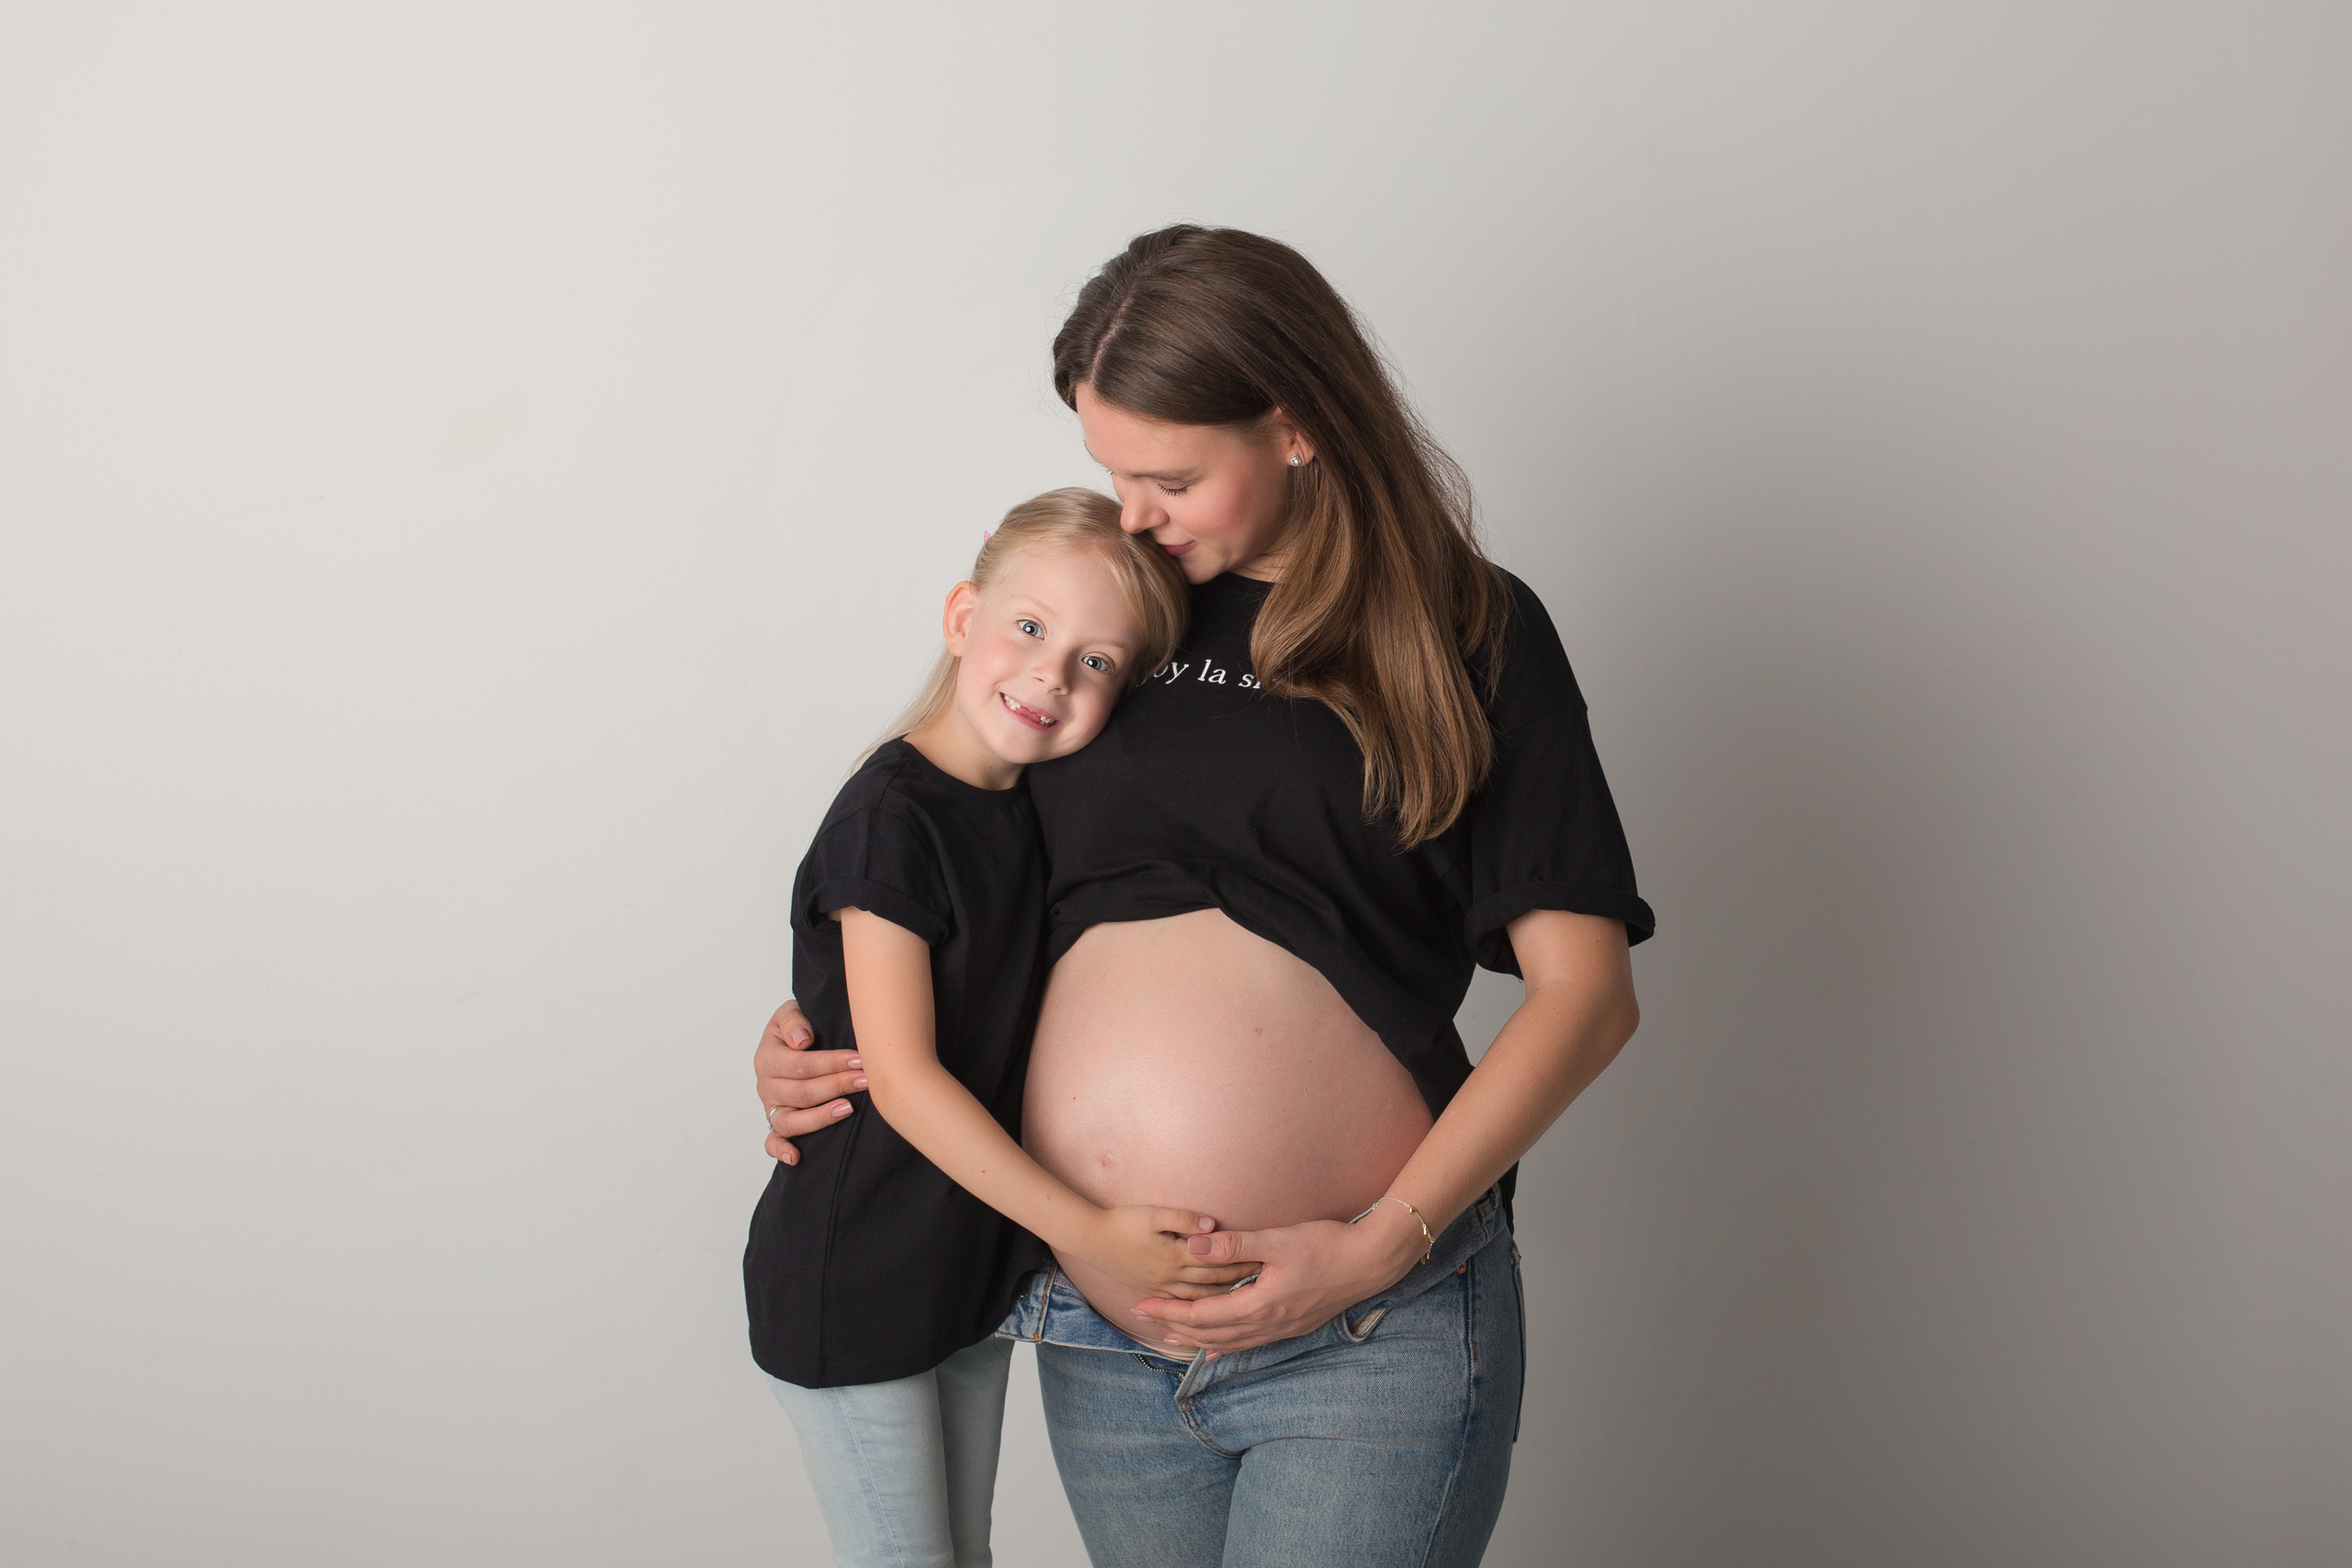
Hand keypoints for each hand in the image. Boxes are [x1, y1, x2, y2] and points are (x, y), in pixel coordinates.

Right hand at [753, 1000, 865, 1164]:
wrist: (792, 1041)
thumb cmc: (796, 1028)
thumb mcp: (790, 1012)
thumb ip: (792, 1020)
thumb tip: (802, 1040)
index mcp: (767, 1057)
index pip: (800, 1064)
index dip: (831, 1063)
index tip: (860, 1060)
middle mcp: (766, 1085)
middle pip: (801, 1092)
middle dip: (836, 1086)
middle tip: (866, 1081)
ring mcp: (770, 1107)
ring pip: (790, 1121)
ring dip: (820, 1117)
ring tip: (848, 1109)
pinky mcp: (775, 1124)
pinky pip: (772, 1142)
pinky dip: (781, 1151)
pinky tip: (797, 1157)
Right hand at [1073, 1206, 1261, 1300]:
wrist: (1090, 1239)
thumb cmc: (1122, 1222)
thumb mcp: (1154, 1214)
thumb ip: (1185, 1219)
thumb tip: (1212, 1225)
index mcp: (1174, 1257)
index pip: (1216, 1263)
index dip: (1240, 1264)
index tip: (1263, 1264)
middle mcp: (1170, 1277)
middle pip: (1212, 1284)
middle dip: (1238, 1283)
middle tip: (1263, 1284)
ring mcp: (1160, 1286)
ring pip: (1199, 1299)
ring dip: (1222, 1300)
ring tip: (1244, 1300)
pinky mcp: (1151, 1289)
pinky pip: (1181, 1304)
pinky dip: (1199, 1309)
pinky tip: (1210, 1312)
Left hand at [1132, 1203, 1428, 1355]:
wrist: (1372, 1262)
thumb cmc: (1327, 1245)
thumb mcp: (1278, 1240)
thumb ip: (1233, 1246)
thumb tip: (1191, 1247)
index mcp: (1261, 1303)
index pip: (1203, 1314)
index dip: (1170, 1310)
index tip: (1142, 1304)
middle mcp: (1269, 1323)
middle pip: (1211, 1332)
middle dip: (1175, 1324)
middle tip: (1143, 1317)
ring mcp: (1283, 1328)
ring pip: (1230, 1341)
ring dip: (1198, 1338)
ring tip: (1170, 1335)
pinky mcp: (1294, 1325)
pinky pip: (1251, 1343)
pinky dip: (1228, 1345)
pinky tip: (1217, 1350)